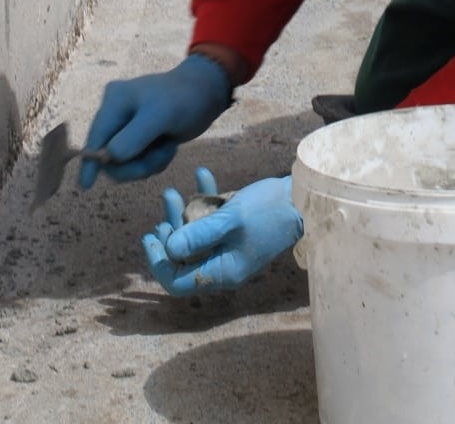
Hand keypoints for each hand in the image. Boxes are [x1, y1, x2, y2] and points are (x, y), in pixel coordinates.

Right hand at [78, 54, 231, 188]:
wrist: (207, 93)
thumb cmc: (184, 98)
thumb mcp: (160, 116)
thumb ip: (133, 137)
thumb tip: (109, 158)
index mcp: (114, 102)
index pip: (95, 137)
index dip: (90, 162)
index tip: (86, 185)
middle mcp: (116, 114)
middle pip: (109, 156)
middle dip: (134, 164)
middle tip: (157, 158)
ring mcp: (128, 127)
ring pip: (125, 162)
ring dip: (148, 163)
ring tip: (166, 147)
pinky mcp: (140, 138)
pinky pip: (138, 161)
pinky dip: (154, 161)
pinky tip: (167, 146)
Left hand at [143, 172, 302, 294]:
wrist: (305, 197)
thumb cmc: (269, 210)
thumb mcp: (231, 220)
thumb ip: (198, 235)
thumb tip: (168, 248)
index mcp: (222, 272)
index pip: (179, 280)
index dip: (160, 262)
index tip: (149, 236)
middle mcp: (224, 264)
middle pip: (185, 256)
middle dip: (170, 231)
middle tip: (164, 209)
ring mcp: (231, 246)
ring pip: (196, 236)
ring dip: (182, 213)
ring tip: (172, 191)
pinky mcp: (239, 228)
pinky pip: (213, 219)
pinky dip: (206, 200)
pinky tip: (202, 174)